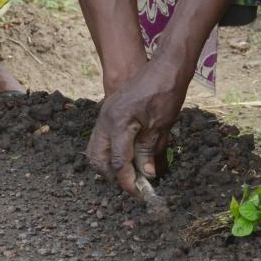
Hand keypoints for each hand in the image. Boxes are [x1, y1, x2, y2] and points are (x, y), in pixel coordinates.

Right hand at [86, 61, 185, 200]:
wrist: (164, 67)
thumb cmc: (165, 92)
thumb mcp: (160, 125)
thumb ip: (148, 151)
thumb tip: (146, 175)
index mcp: (118, 122)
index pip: (117, 161)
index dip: (128, 181)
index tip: (140, 193)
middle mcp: (106, 118)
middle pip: (97, 157)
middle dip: (112, 175)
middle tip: (132, 186)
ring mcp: (105, 113)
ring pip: (95, 148)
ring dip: (108, 164)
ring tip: (128, 173)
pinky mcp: (109, 111)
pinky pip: (100, 137)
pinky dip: (109, 151)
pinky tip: (126, 156)